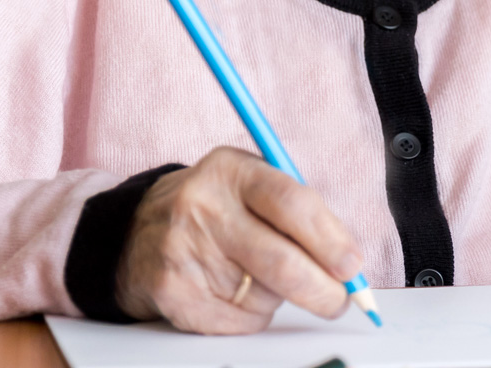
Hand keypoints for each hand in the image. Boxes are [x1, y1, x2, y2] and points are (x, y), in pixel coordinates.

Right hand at [116, 147, 363, 333]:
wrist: (137, 232)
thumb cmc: (216, 208)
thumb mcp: (250, 186)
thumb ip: (300, 213)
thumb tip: (349, 265)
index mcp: (232, 170)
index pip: (291, 202)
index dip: (329, 239)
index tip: (353, 266)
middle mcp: (203, 207)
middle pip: (280, 261)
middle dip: (322, 289)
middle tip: (340, 300)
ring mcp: (183, 251)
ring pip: (264, 295)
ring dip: (280, 297)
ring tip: (257, 275)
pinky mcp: (174, 293)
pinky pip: (239, 320)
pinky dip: (252, 315)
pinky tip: (233, 291)